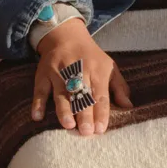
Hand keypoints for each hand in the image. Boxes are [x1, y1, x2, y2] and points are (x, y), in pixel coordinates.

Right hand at [33, 18, 130, 136]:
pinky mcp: (43, 73)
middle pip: (81, 95)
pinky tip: (37, 117)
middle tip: (86, 132)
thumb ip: (119, 87)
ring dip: (64, 109)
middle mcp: (78, 70)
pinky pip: (40, 89)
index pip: (100, 94)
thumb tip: (128, 107)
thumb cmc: (91, 57)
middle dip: (84, 114)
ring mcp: (59, 72)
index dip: (101, 112)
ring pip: (62, 93)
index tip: (101, 129)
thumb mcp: (109, 67)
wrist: (66, 35)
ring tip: (68, 125)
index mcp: (97, 70)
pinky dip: (37, 102)